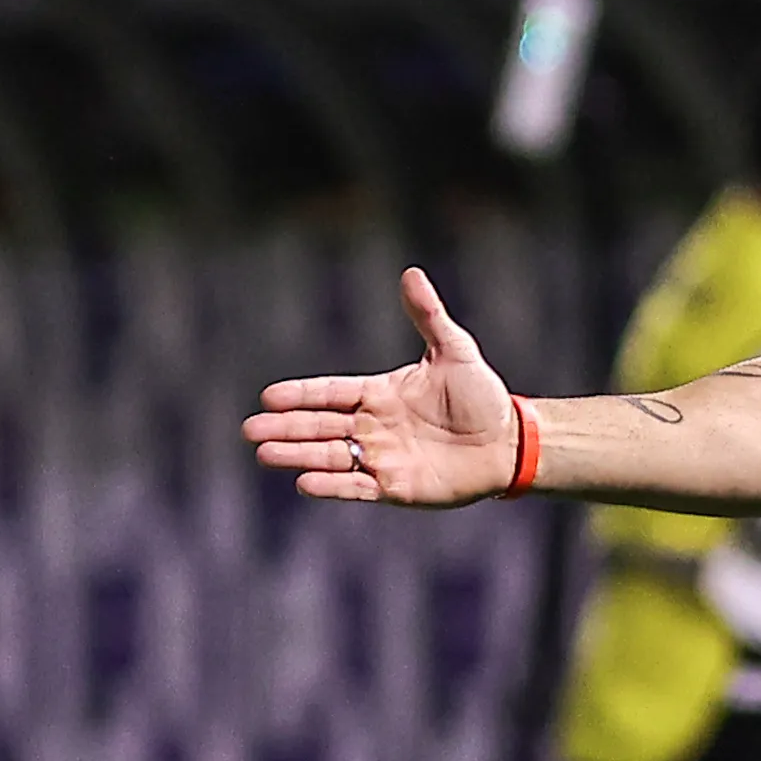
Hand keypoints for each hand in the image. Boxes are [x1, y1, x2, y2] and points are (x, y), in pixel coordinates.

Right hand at [242, 268, 516, 505]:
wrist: (510, 442)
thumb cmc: (483, 395)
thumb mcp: (454, 350)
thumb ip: (427, 315)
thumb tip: (411, 273)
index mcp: (380, 394)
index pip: (330, 393)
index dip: (300, 395)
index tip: (268, 396)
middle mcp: (374, 426)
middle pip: (320, 426)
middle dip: (285, 428)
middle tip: (250, 430)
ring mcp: (382, 458)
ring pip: (330, 456)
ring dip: (297, 455)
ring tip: (264, 454)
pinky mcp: (396, 487)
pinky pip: (357, 487)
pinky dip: (331, 485)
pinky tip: (303, 482)